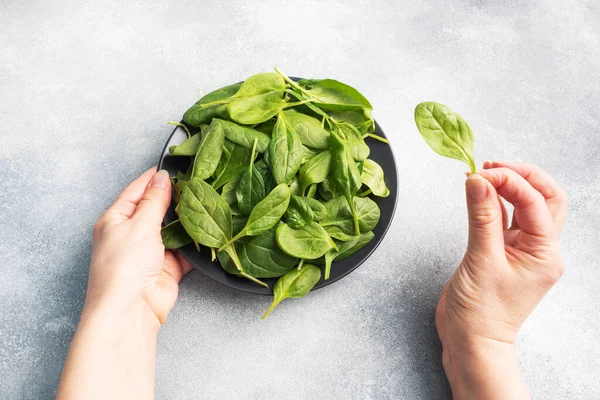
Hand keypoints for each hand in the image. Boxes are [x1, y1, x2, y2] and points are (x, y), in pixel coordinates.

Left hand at [87, 167, 191, 325]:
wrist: (131, 310)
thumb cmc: (124, 266)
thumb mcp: (139, 224)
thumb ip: (154, 200)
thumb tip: (162, 177)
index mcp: (115, 220)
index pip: (136, 191)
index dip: (153, 178)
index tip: (173, 166)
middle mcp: (132, 234)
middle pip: (156, 209)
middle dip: (175, 199)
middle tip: (197, 184)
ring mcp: (150, 252)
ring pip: (173, 230)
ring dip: (187, 222)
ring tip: (206, 204)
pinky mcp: (168, 268)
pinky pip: (185, 251)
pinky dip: (196, 244)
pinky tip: (209, 231)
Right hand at [436, 161, 566, 398]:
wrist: (470, 341)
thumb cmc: (481, 313)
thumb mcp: (481, 260)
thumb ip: (481, 217)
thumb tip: (478, 181)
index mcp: (545, 253)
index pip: (534, 202)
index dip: (509, 181)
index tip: (481, 174)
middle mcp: (539, 249)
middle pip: (545, 198)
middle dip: (521, 176)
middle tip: (492, 166)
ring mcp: (522, 250)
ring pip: (526, 206)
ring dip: (508, 186)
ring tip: (483, 174)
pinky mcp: (502, 252)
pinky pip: (504, 219)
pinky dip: (494, 202)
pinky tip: (480, 193)